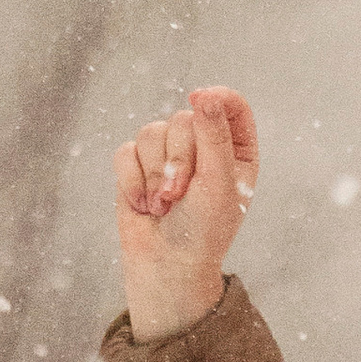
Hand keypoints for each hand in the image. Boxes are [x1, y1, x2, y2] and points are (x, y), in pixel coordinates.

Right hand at [115, 83, 257, 341]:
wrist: (167, 266)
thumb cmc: (203, 230)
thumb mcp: (218, 183)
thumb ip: (213, 137)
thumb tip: (205, 95)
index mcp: (236, 150)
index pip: (231, 105)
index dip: (215, 97)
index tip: (199, 101)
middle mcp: (203, 146)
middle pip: (183, 119)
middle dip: (177, 159)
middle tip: (180, 195)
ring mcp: (167, 154)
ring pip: (150, 133)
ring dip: (153, 175)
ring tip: (162, 205)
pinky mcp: (136, 166)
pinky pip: (125, 152)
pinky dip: (131, 180)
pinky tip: (142, 205)